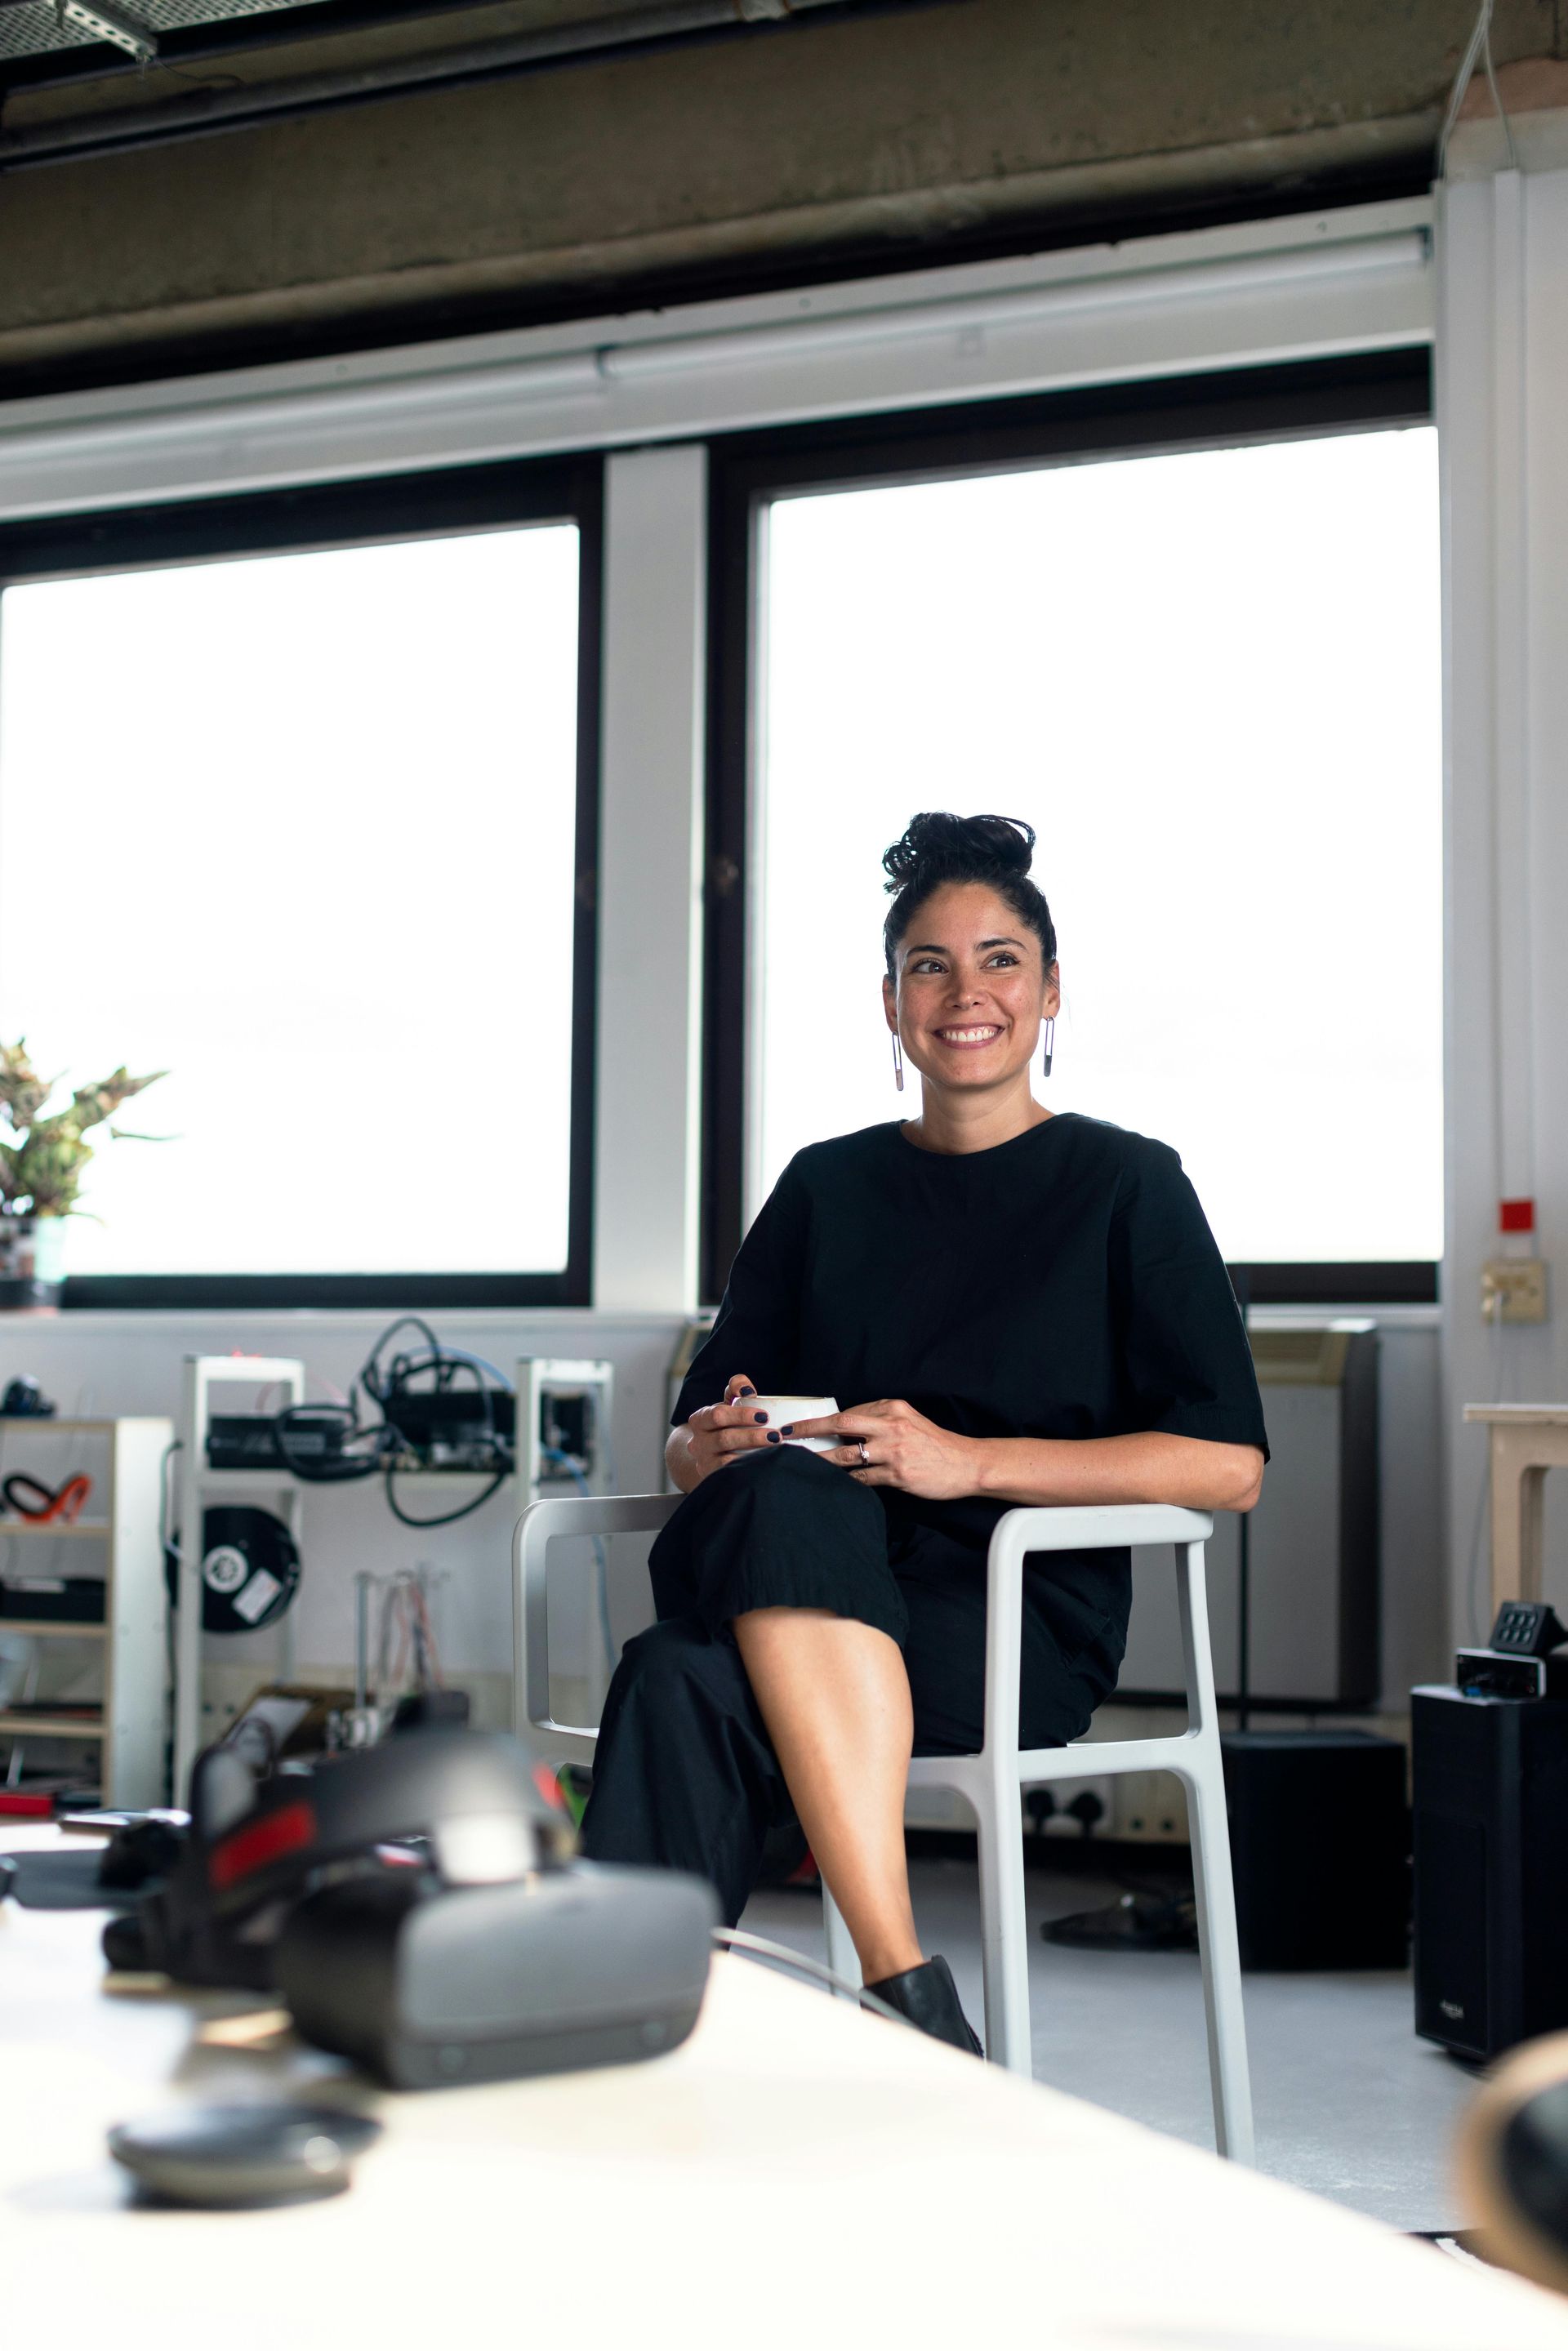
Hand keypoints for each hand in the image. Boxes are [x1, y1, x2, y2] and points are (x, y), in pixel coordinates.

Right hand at [680, 1372, 774, 1484]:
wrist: (709, 1454)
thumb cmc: (725, 1424)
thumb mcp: (728, 1404)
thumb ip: (736, 1389)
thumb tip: (746, 1389)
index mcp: (699, 1420)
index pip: (718, 1415)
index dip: (741, 1415)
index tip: (764, 1415)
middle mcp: (697, 1443)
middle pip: (724, 1439)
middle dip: (752, 1437)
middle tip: (776, 1435)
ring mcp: (704, 1463)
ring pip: (727, 1461)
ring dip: (753, 1455)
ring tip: (774, 1450)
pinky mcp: (712, 1479)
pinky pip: (731, 1476)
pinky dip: (748, 1471)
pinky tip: (765, 1466)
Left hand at [785, 1399, 982, 1501]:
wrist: (967, 1464)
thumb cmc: (936, 1444)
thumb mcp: (910, 1420)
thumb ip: (881, 1420)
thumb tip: (847, 1427)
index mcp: (893, 1408)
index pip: (851, 1412)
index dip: (825, 1421)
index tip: (803, 1427)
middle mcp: (892, 1426)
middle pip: (842, 1423)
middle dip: (810, 1428)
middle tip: (786, 1436)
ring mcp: (893, 1451)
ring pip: (847, 1455)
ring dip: (821, 1460)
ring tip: (800, 1464)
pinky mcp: (897, 1475)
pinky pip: (862, 1479)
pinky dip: (846, 1481)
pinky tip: (832, 1484)